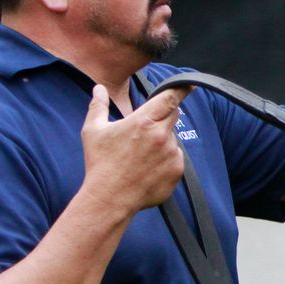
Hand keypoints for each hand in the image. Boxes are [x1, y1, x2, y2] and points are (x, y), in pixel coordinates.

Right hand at [79, 84, 191, 212]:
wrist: (110, 198)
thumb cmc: (100, 163)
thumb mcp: (93, 131)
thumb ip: (98, 106)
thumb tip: (99, 88)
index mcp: (143, 122)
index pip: (169, 98)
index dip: (182, 89)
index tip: (191, 85)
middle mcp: (162, 135)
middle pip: (172, 115)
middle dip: (162, 117)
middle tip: (143, 132)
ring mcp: (172, 153)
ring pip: (172, 138)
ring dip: (161, 141)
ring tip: (139, 157)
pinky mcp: (177, 170)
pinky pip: (176, 158)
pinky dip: (166, 160)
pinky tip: (147, 169)